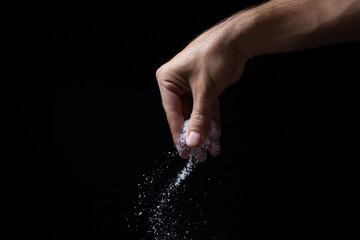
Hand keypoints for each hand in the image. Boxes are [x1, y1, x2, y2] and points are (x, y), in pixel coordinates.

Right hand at [156, 21, 247, 157]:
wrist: (237, 40)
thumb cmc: (215, 55)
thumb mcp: (204, 90)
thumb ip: (199, 118)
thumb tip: (193, 141)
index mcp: (167, 80)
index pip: (172, 113)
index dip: (179, 133)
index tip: (184, 151)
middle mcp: (177, 84)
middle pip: (184, 116)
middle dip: (194, 135)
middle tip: (199, 154)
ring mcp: (191, 87)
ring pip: (197, 115)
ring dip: (205, 131)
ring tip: (210, 149)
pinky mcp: (205, 88)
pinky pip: (207, 109)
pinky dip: (212, 122)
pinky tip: (216, 137)